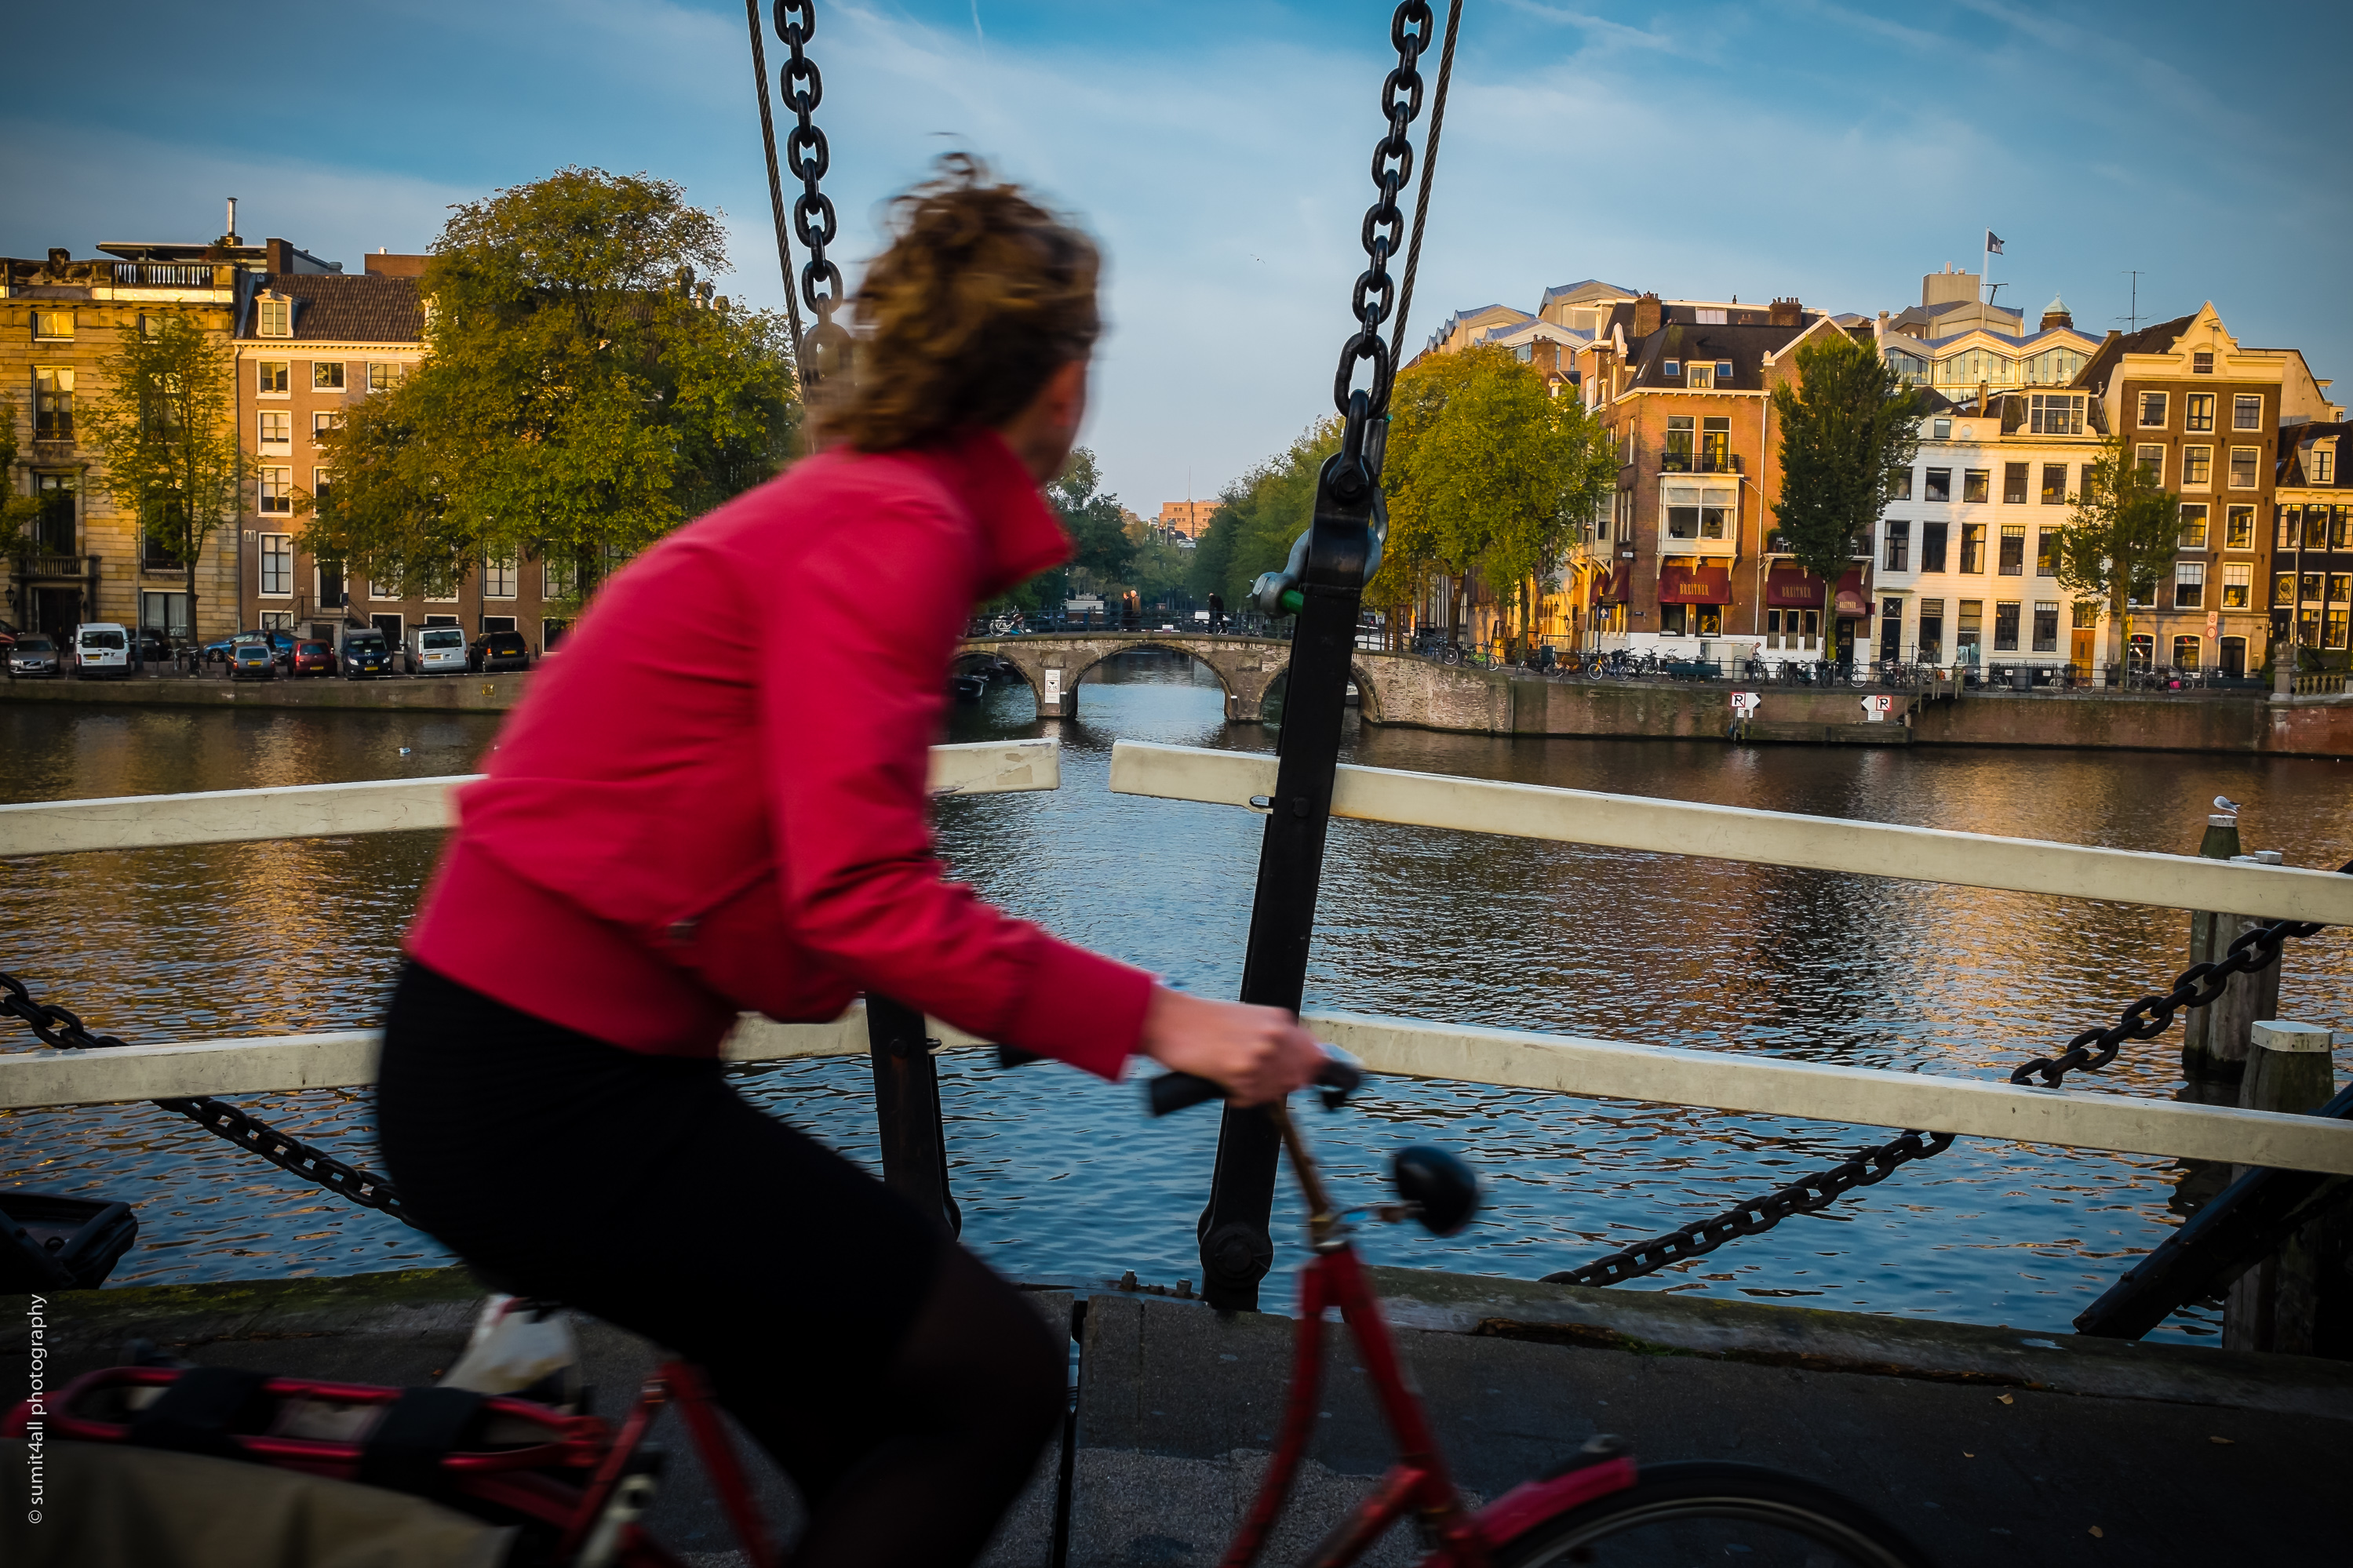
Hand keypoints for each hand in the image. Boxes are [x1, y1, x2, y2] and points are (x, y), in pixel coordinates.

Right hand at [1137, 986, 1324, 1105]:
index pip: (1314, 1054)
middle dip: (1280, 1083)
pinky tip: (1223, 1081)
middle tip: (1257, 1079)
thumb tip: (1304, 1062)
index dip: (1308, 1069)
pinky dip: (1238, 1096)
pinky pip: (1250, 1099)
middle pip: (1298, 1076)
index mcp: (1278, 1019)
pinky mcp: (1240, 1076)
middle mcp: (1273, 1036)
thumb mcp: (1248, 1019)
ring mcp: (1258, 1057)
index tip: (1301, 1077)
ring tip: (1236, 1077)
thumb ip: (1275, 1036)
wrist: (1170, 1020)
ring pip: (1275, 1091)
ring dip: (1257, 1090)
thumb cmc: (1203, 1020)